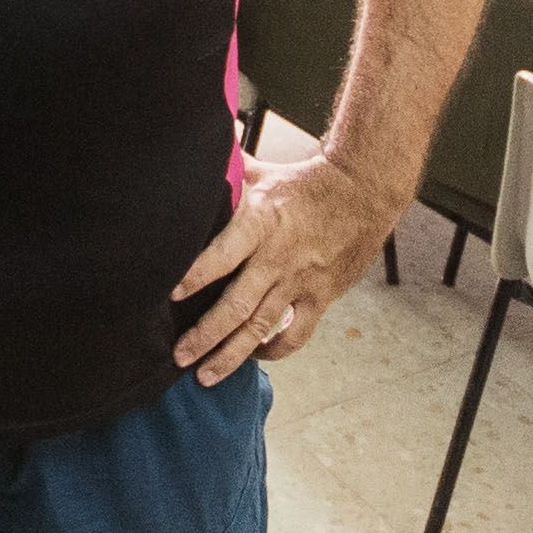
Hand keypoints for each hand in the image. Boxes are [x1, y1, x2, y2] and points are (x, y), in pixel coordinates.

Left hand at [170, 150, 404, 385]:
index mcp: (260, 222)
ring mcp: (300, 281)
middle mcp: (278, 257)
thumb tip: (192, 156)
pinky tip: (254, 357)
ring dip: (231, 355)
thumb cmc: (303, 182)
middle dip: (205, 335)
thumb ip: (226, 173)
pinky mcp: (321, 297)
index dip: (195, 276)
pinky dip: (274, 351)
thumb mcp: (262, 172)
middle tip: (178, 356)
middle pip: (237, 305)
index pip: (222, 254)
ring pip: (262, 327)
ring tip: (205, 376)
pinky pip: (296, 334)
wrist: (363, 193)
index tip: (168, 295)